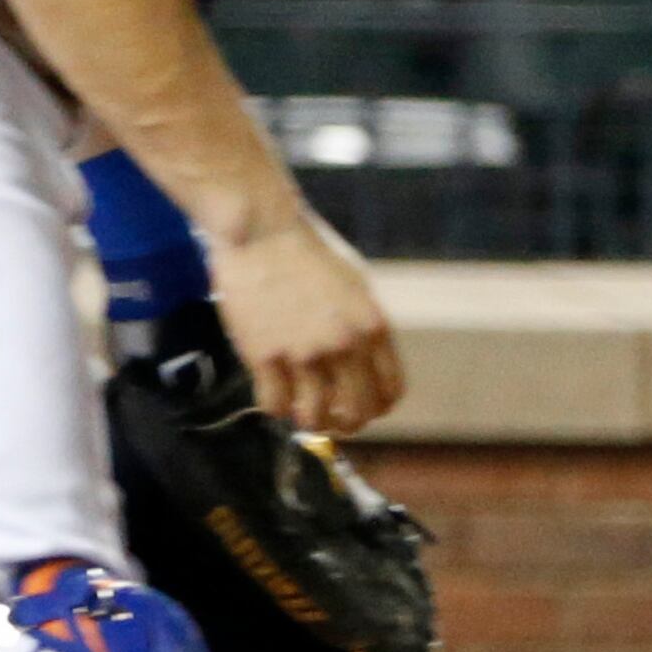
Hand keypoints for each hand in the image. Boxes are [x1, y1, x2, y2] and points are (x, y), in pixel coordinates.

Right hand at [211, 206, 402, 434]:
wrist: (262, 230)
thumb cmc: (308, 252)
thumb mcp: (356, 285)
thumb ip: (365, 328)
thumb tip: (367, 366)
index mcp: (374, 327)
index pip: (390, 392)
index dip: (376, 407)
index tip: (362, 406)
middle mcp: (344, 345)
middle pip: (357, 413)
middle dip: (346, 422)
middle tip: (331, 415)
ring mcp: (303, 353)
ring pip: (315, 419)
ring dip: (309, 419)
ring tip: (300, 406)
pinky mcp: (264, 356)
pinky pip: (275, 406)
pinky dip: (276, 406)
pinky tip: (274, 391)